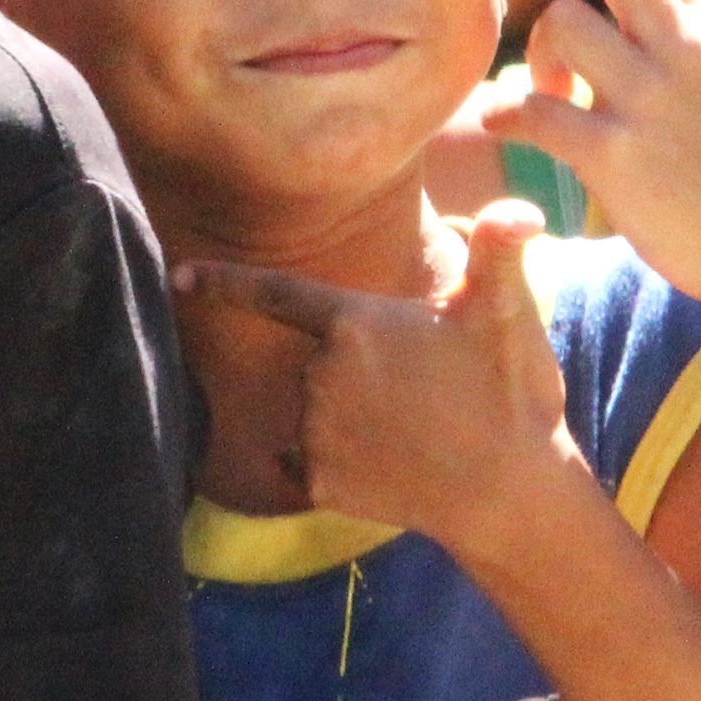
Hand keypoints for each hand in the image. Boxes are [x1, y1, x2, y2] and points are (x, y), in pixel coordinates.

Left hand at [183, 204, 592, 566]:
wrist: (512, 495)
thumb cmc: (508, 395)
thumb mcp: (506, 314)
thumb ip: (498, 252)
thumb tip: (522, 206)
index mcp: (352, 324)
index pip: (274, 293)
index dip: (224, 282)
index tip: (178, 276)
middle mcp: (319, 375)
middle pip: (320, 360)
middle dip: (360, 368)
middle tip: (427, 390)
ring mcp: (314, 432)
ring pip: (317, 411)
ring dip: (352, 415)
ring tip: (416, 428)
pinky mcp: (318, 483)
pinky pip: (309, 461)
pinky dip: (337, 461)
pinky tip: (385, 463)